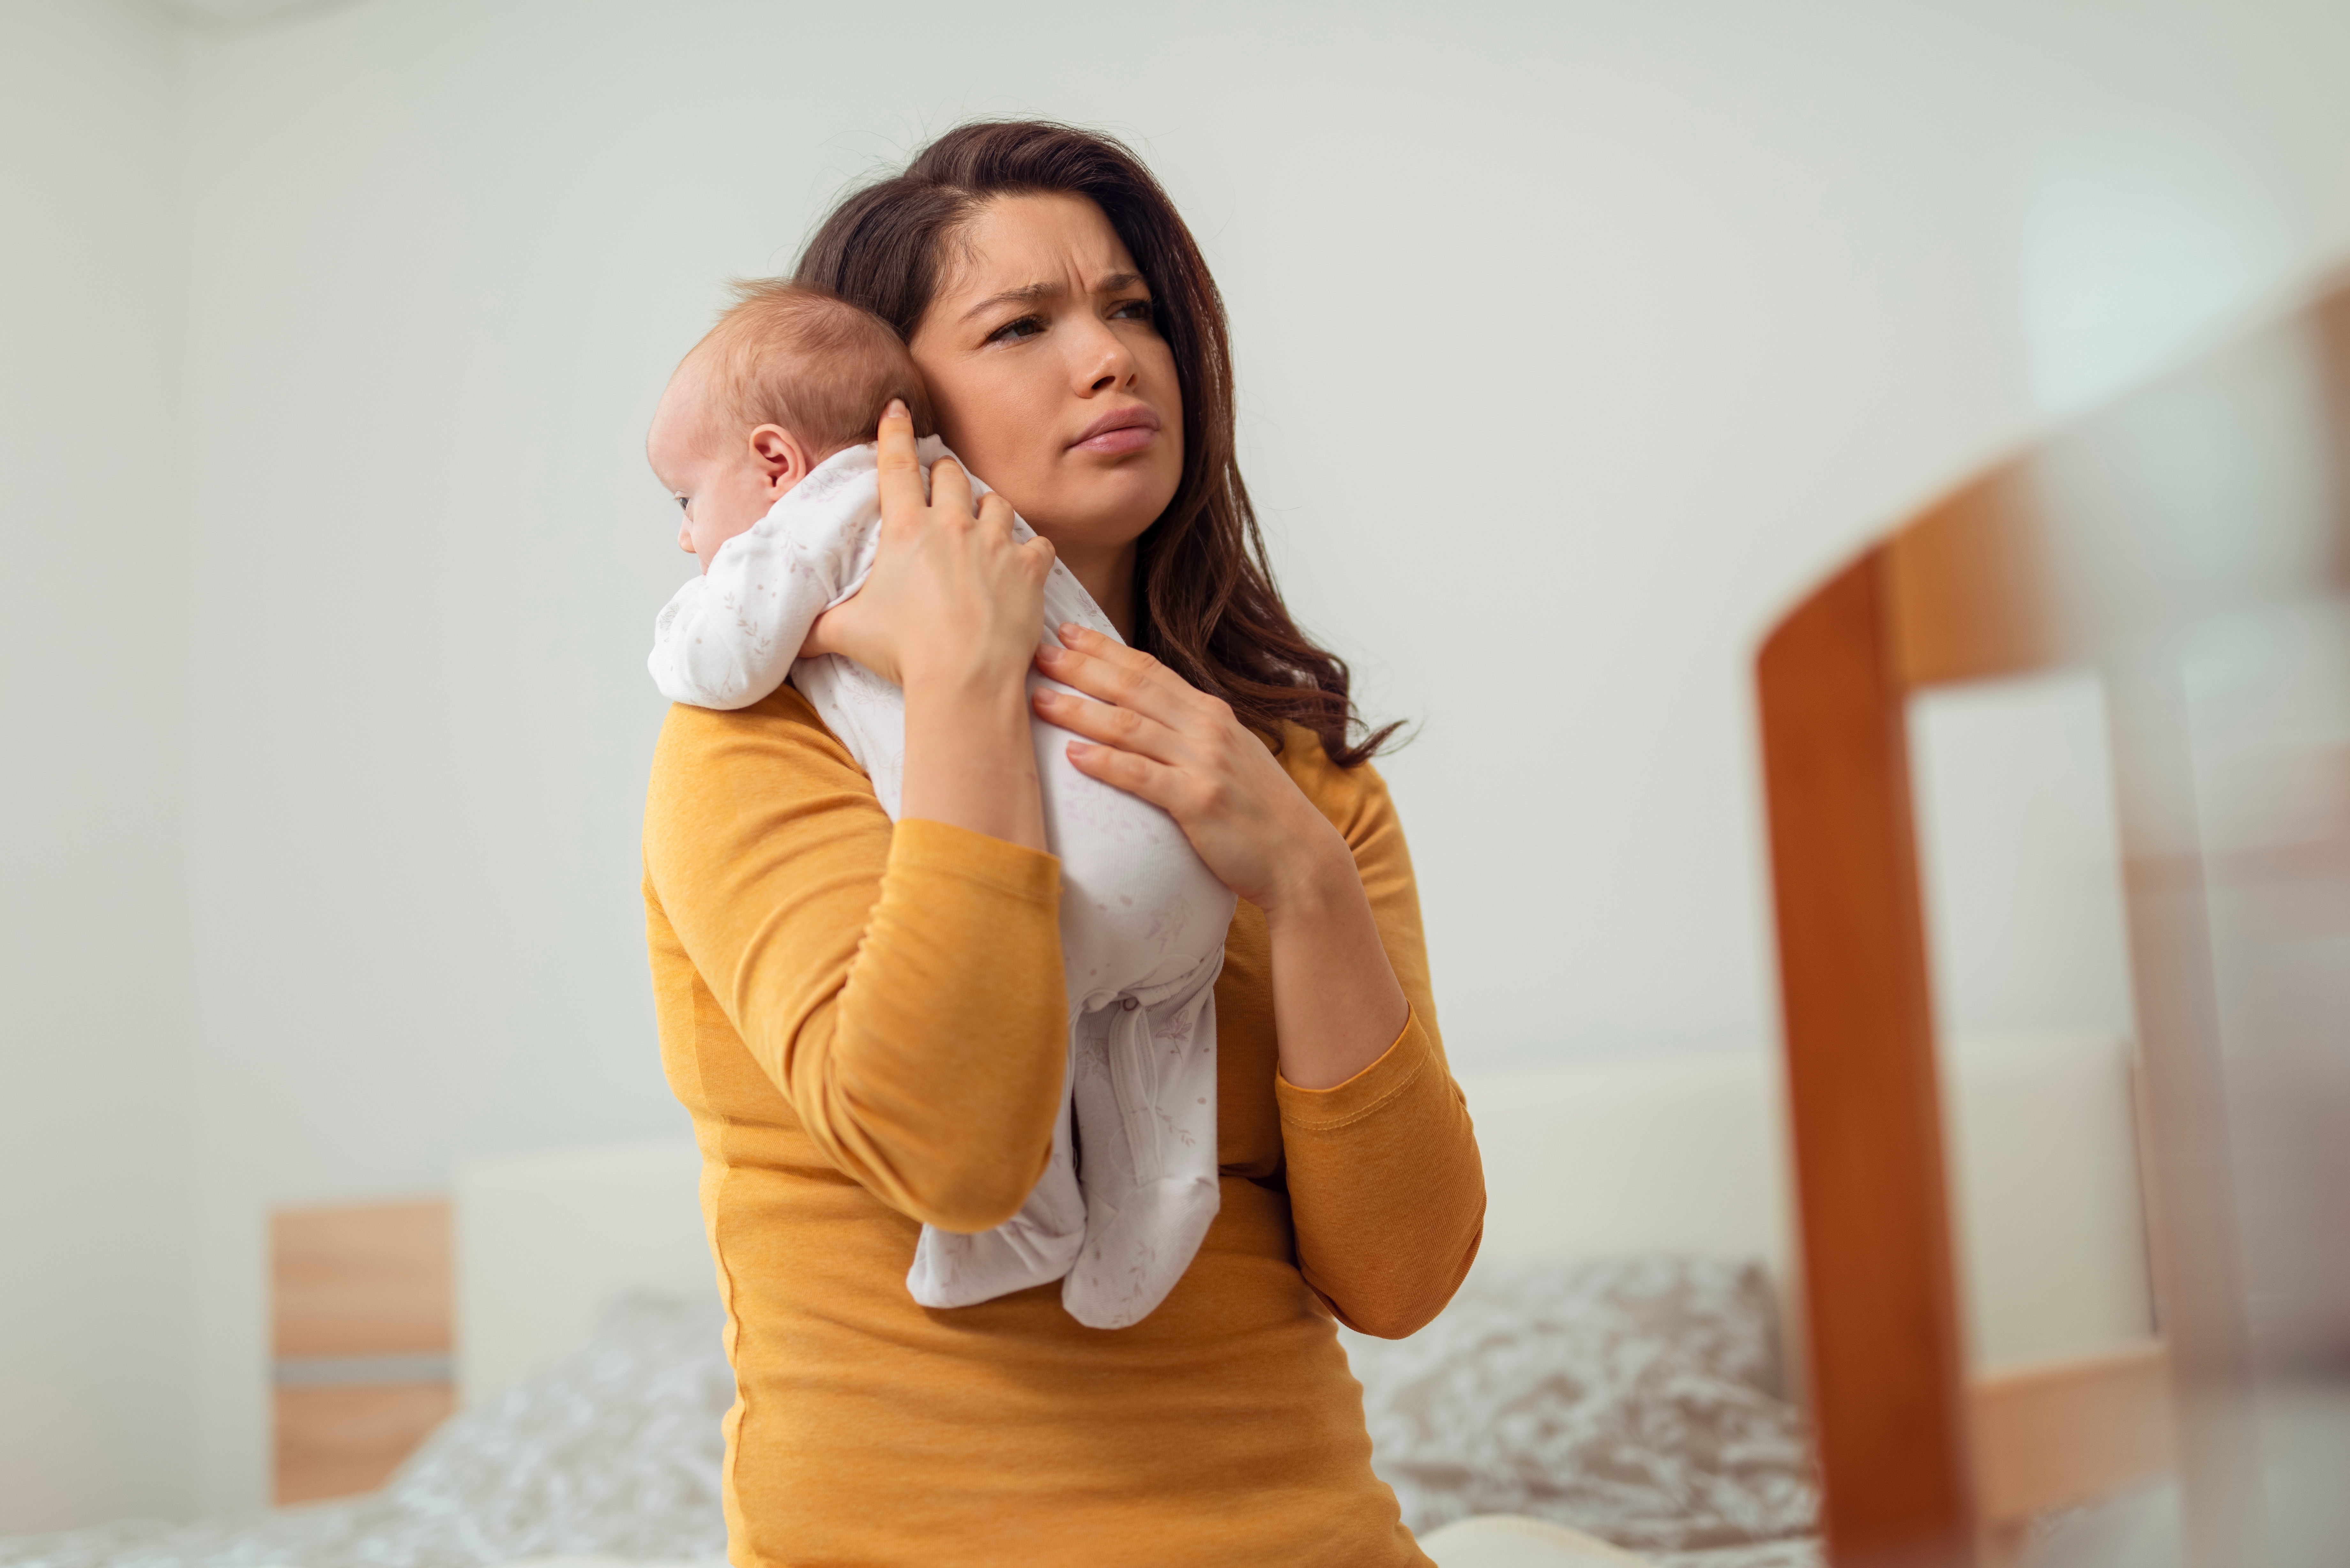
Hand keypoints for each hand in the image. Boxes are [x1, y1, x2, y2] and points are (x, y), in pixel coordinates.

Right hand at [801, 401, 1055, 691]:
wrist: (964, 679)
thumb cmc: (903, 653)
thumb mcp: (846, 634)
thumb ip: (815, 628)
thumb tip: (787, 641)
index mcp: (906, 529)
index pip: (897, 464)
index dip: (895, 432)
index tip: (897, 409)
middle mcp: (953, 525)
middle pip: (952, 475)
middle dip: (946, 473)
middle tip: (943, 483)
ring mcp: (996, 544)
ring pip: (996, 503)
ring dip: (988, 509)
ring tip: (983, 523)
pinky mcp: (1030, 569)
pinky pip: (1039, 544)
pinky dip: (1032, 550)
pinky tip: (1024, 562)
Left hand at [1031, 625, 1353, 915]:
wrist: (1299, 857)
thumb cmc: (1257, 811)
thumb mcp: (1229, 754)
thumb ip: (1190, 730)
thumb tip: (1147, 714)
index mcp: (1211, 712)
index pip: (1149, 669)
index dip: (1105, 649)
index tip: (1066, 632)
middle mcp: (1206, 728)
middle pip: (1133, 688)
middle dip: (1082, 667)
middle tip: (1037, 653)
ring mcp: (1204, 762)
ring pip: (1129, 726)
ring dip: (1081, 710)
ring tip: (1040, 700)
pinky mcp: (1198, 801)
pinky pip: (1142, 777)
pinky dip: (1106, 763)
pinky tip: (1073, 756)